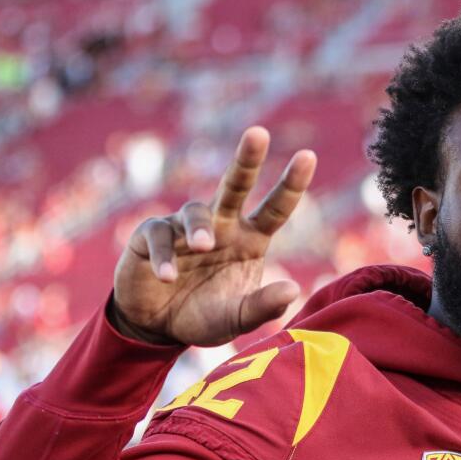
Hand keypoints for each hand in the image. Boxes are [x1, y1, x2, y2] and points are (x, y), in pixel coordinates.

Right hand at [111, 126, 316, 346]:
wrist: (156, 326)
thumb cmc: (204, 315)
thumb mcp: (236, 319)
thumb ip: (262, 307)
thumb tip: (293, 289)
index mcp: (249, 240)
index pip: (276, 209)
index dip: (291, 184)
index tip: (308, 156)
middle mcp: (221, 226)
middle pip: (235, 185)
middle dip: (246, 159)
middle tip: (258, 133)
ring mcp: (185, 227)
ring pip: (196, 211)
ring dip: (199, 227)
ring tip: (203, 246)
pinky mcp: (152, 236)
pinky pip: (160, 236)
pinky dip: (165, 256)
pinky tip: (168, 277)